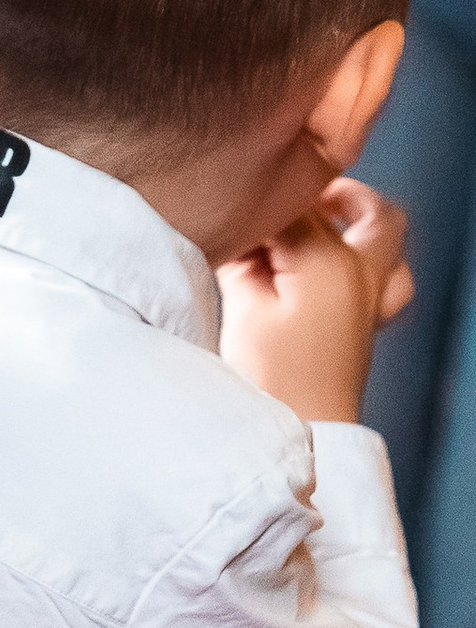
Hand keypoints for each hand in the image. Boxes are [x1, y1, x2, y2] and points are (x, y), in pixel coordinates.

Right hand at [216, 178, 410, 424]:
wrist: (303, 432)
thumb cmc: (270, 374)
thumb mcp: (244, 303)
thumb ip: (245, 254)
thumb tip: (241, 222)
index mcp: (331, 261)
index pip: (297, 205)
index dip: (263, 204)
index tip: (235, 216)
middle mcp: (363, 275)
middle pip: (373, 213)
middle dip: (340, 195)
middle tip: (303, 195)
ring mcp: (372, 303)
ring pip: (392, 246)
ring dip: (364, 227)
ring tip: (327, 225)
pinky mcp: (366, 327)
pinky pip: (389, 280)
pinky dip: (370, 263)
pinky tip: (333, 271)